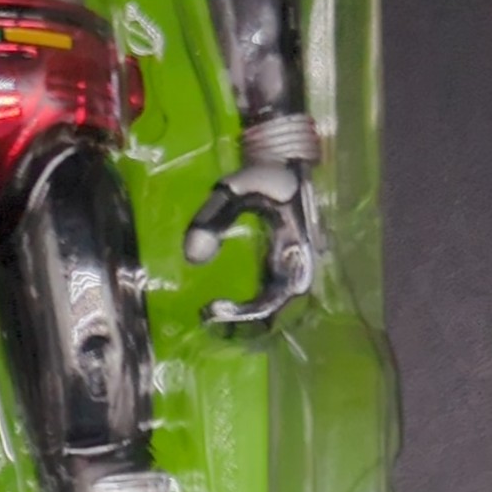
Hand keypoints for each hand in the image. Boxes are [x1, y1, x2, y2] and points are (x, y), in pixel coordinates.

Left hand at [184, 115, 321, 328]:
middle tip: (207, 320)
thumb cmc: (265, 174)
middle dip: (243, 328)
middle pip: (277, 319)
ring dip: (246, 325)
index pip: (275, 304)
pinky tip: (222, 309)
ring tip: (212, 319)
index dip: (244, 317)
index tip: (211, 309)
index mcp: (295, 253)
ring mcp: (294, 270)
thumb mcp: (235, 189)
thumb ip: (212, 218)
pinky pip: (271, 300)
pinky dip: (249, 313)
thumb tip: (192, 258)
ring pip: (276, 315)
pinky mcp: (285, 268)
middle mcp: (299, 268)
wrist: (287, 163)